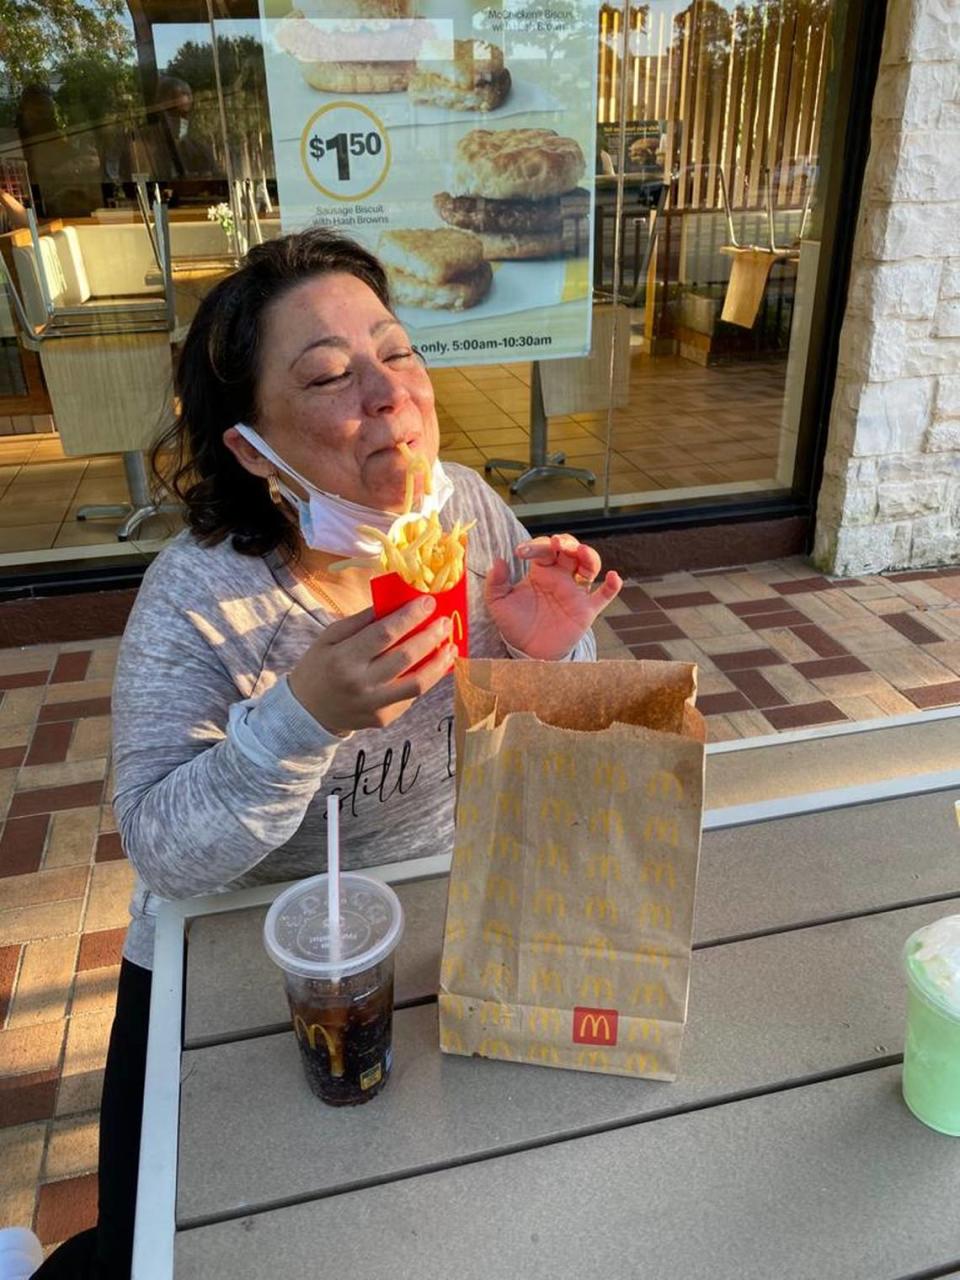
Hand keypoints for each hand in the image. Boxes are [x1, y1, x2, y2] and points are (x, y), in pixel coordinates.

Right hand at [288, 597, 454, 735]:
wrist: (307, 712)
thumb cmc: (319, 667)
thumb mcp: (329, 637)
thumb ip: (362, 620)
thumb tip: (395, 602)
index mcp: (344, 659)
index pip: (384, 634)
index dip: (410, 617)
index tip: (428, 602)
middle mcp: (361, 684)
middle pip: (406, 657)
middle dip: (431, 636)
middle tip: (445, 621)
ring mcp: (374, 705)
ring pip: (418, 684)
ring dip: (439, 663)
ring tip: (450, 646)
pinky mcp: (383, 719)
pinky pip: (411, 697)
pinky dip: (425, 679)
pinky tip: (434, 666)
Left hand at [484, 534, 622, 660]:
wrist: (528, 652)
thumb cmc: (515, 624)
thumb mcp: (498, 604)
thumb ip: (496, 583)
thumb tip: (497, 561)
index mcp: (541, 571)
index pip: (544, 550)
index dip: (535, 546)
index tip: (519, 552)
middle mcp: (561, 577)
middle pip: (571, 550)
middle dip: (566, 542)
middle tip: (556, 543)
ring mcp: (576, 592)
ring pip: (590, 566)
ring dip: (588, 555)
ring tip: (580, 551)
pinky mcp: (587, 610)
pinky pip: (604, 595)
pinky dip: (613, 586)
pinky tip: (614, 576)